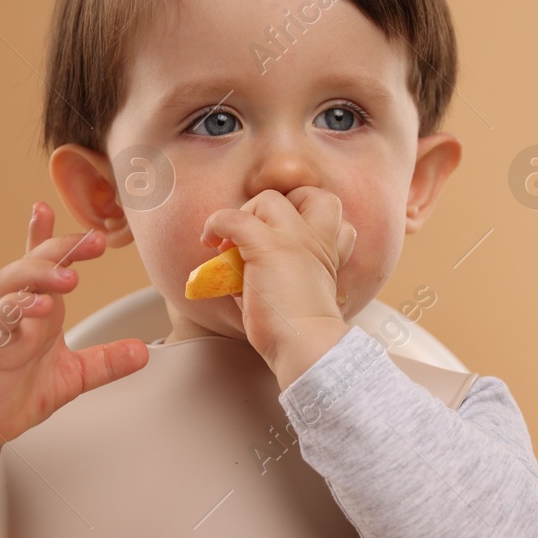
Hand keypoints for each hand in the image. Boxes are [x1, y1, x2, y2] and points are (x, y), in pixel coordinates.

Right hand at [0, 202, 148, 482]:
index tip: (67, 215)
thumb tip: (142, 351)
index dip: (51, 237)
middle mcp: (22, 312)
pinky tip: (41, 306)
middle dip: (60, 247)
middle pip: (32, 263)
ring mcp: (6, 327)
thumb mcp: (77, 376)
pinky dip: (20, 309)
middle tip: (93, 241)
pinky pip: (2, 321)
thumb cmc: (19, 391)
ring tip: (69, 276)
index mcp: (42, 310)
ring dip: (39, 273)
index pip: (45, 264)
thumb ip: (107, 361)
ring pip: (11, 283)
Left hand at [199, 187, 356, 386]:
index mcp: (327, 250)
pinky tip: (209, 242)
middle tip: (255, 233)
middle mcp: (314, 238)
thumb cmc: (299, 332)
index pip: (327, 209)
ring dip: (246, 214)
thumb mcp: (298, 295)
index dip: (302, 213)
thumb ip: (276, 273)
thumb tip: (234, 271)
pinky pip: (233, 218)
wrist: (306, 345)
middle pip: (305, 193)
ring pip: (268, 199)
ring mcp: (293, 239)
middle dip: (277, 207)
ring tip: (231, 243)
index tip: (281, 235)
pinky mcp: (267, 248)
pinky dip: (216, 224)